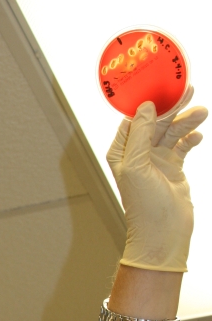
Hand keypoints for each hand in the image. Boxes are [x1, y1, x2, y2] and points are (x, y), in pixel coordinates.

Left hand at [107, 90, 207, 271]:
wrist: (163, 234)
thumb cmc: (144, 205)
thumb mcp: (137, 165)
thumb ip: (141, 134)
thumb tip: (147, 107)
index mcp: (121, 153)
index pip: (133, 119)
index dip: (147, 102)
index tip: (163, 83)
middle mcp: (137, 155)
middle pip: (156, 122)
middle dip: (172, 107)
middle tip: (190, 90)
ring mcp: (156, 162)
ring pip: (172, 132)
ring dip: (186, 121)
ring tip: (201, 113)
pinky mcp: (173, 169)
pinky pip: (183, 145)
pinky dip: (190, 138)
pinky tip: (197, 135)